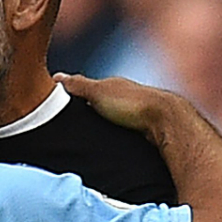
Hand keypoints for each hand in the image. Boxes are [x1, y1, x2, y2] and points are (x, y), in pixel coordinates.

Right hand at [56, 73, 182, 138]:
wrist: (165, 121)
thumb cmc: (132, 104)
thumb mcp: (97, 91)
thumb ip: (77, 85)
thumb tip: (56, 77)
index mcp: (111, 86)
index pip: (86, 90)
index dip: (72, 99)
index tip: (58, 111)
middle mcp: (123, 96)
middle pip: (99, 105)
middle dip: (86, 115)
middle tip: (70, 129)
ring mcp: (134, 112)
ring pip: (111, 119)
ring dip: (101, 127)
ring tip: (86, 140)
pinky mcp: (141, 129)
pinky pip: (121, 132)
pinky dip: (112, 136)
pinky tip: (107, 145)